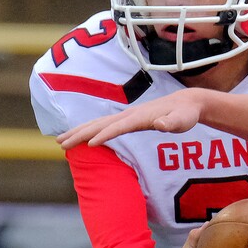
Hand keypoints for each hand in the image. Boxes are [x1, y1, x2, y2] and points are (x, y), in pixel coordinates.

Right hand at [57, 89, 208, 148]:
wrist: (186, 103)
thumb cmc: (185, 114)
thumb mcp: (183, 120)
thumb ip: (172, 123)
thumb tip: (161, 124)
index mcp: (139, 117)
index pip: (118, 127)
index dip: (105, 135)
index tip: (90, 145)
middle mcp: (129, 115)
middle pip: (99, 124)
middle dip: (80, 133)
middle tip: (61, 144)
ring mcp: (126, 116)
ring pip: (97, 124)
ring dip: (78, 132)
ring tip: (60, 141)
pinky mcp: (127, 120)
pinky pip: (103, 126)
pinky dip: (89, 131)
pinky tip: (80, 138)